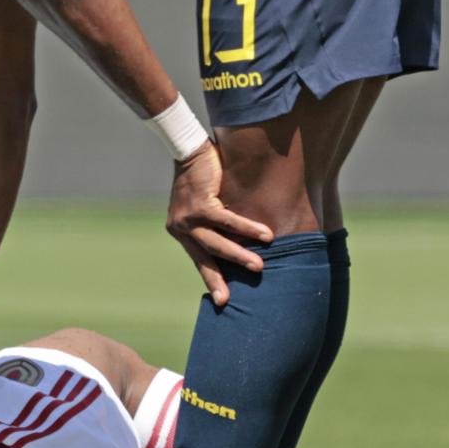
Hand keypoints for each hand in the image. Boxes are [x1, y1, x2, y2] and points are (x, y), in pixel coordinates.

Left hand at [165, 141, 273, 306]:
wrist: (188, 147)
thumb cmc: (202, 174)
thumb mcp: (205, 202)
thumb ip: (217, 220)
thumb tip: (244, 236)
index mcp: (181, 230)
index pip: (198, 259)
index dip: (210, 278)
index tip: (220, 299)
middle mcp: (181, 228)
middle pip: (204, 258)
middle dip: (218, 279)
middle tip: (228, 300)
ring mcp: (188, 218)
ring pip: (216, 244)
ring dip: (239, 256)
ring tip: (259, 267)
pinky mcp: (200, 205)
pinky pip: (227, 222)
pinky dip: (248, 229)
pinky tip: (266, 236)